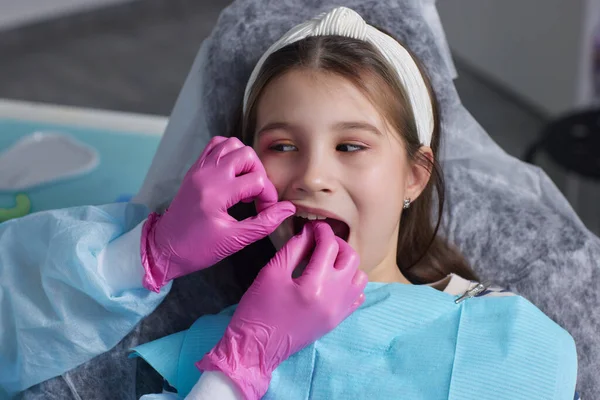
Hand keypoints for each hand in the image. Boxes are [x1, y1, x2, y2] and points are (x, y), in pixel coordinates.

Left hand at [140, 136, 294, 291]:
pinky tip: (233, 174)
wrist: (164, 249)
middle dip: (259, 174)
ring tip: (245, 184)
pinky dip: (229, 153)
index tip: (265, 211)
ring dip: (245, 161)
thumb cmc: (197, 249)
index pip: (257, 180)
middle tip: (257, 196)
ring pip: (231, 144)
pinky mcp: (195, 169)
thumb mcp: (234, 240)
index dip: (269, 196)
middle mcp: (207, 174)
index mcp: (216, 193)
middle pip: (246, 154)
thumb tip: (288, 209)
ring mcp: (199, 169)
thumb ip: (264, 224)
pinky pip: (215, 146)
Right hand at [196, 221, 367, 399]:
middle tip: (320, 240)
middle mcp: (334, 298)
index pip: (329, 246)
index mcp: (315, 285)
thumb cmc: (259, 309)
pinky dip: (349, 283)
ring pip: (359, 277)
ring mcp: (339, 311)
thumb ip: (294, 248)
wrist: (257, 347)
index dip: (321, 231)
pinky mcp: (337, 320)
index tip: (312, 226)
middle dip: (337, 244)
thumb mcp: (271, 272)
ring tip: (327, 260)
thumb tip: (309, 232)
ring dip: (346, 263)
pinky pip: (356, 296)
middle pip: (351, 258)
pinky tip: (331, 279)